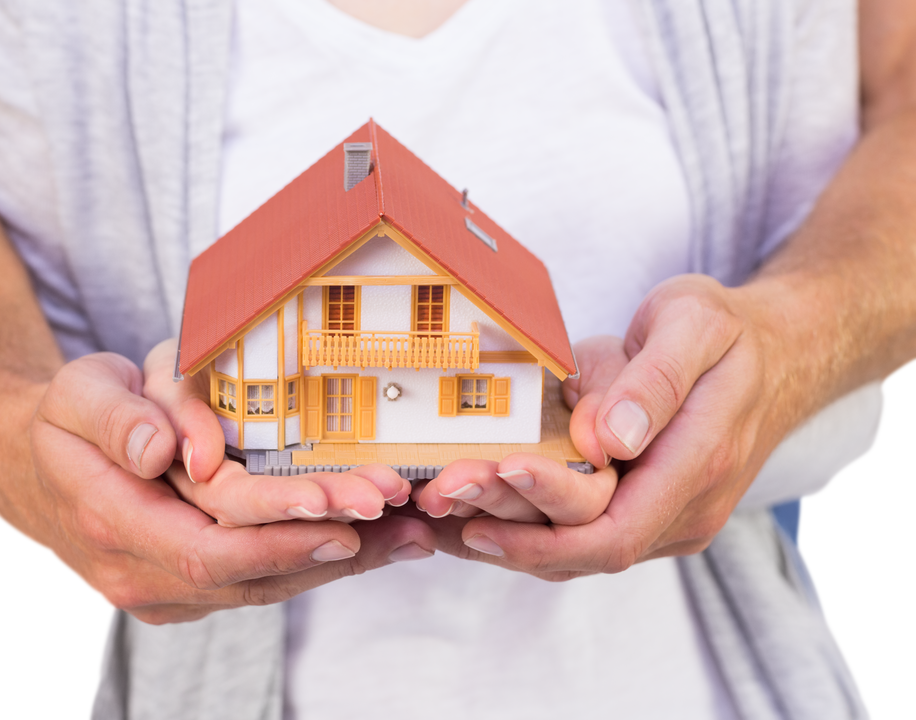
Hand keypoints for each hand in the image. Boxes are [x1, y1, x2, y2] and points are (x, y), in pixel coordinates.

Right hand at [23, 341, 429, 624]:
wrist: (35, 466)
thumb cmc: (64, 419)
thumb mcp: (76, 393)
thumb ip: (115, 417)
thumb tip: (165, 452)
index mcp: (112, 524)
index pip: (206, 547)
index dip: (277, 536)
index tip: (340, 514)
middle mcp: (140, 573)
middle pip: (249, 574)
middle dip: (330, 550)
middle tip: (403, 523)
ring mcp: (165, 589)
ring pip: (264, 586)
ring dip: (341, 564)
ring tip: (413, 535)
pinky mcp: (190, 587)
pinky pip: (261, 581)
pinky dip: (318, 561)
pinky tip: (376, 542)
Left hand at [411, 275, 793, 579]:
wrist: (774, 355)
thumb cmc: (728, 333)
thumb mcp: (695, 325)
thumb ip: (656, 381)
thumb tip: (613, 440)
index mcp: (696, 467)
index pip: (612, 529)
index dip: (544, 521)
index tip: (489, 481)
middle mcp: (681, 511)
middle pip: (578, 546)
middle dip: (502, 526)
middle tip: (436, 497)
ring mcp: (662, 519)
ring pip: (570, 550)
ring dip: (501, 536)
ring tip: (433, 516)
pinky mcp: (641, 511)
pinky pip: (575, 533)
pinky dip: (519, 526)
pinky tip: (464, 514)